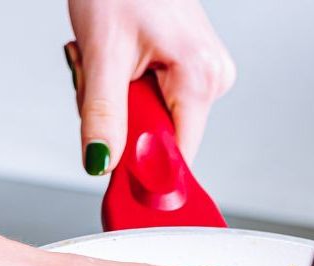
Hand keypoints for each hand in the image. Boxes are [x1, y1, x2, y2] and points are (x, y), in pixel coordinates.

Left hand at [65, 0, 234, 175]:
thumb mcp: (103, 54)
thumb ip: (103, 116)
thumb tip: (101, 163)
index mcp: (201, 76)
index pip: (178, 154)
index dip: (142, 163)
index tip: (112, 157)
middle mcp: (212, 76)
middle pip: (164, 136)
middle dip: (124, 120)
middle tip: (103, 78)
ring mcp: (205, 71)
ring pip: (157, 118)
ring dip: (122, 102)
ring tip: (112, 58)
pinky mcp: (193, 65)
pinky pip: (158, 98)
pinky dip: (130, 87)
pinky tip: (123, 58)